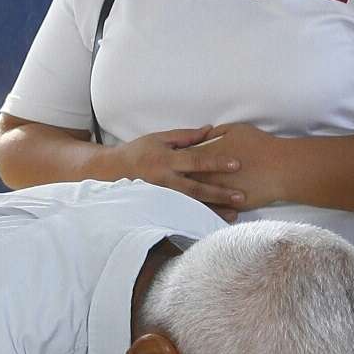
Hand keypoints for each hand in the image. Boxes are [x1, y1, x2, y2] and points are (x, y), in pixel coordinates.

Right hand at [106, 127, 245, 208]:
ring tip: (234, 214)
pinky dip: (199, 219)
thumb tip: (210, 130)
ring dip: (213, 210)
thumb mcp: (159, 138)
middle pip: (196, 188)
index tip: (237, 164)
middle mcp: (165, 181)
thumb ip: (185, 136)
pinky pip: (183, 215)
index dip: (216, 162)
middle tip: (241, 196)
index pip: (196, 160)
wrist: (112, 172)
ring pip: (191, 206)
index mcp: (167, 160)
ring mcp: (162, 198)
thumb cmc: (139, 151)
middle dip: (220, 193)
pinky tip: (214, 223)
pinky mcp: (159, 208)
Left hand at [182, 121, 300, 210]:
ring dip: (189, 197)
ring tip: (185, 197)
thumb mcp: (235, 130)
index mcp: (205, 155)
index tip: (176, 159)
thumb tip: (206, 134)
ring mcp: (216, 193)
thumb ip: (216, 133)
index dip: (179, 158)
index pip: (184, 158)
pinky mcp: (226, 206)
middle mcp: (206, 176)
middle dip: (177, 180)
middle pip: (183, 180)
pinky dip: (208, 209)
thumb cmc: (260, 145)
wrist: (280, 167)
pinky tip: (204, 208)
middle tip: (174, 180)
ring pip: (195, 198)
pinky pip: (212, 210)